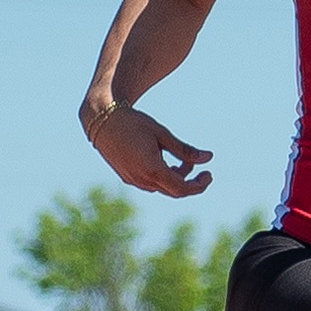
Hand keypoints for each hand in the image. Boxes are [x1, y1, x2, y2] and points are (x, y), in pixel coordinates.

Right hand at [86, 103, 212, 197]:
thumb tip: (209, 157)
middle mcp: (142, 179)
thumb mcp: (162, 134)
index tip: (209, 174)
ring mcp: (133, 180)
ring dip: (176, 176)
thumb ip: (185, 149)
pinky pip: (151, 183)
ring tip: (182, 158)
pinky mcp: (127, 177)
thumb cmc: (133, 123)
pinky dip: (163, 176)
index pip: (182, 189)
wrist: (102, 120)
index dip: (199, 185)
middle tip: (202, 169)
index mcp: (152, 169)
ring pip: (162, 187)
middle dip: (190, 181)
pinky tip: (165, 160)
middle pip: (174, 191)